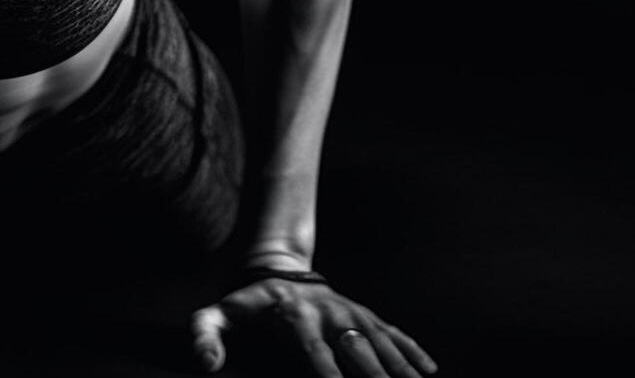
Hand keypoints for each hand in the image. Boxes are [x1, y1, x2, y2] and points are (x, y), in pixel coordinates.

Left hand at [189, 278, 436, 376]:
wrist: (273, 268)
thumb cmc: (244, 304)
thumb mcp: (217, 315)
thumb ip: (205, 336)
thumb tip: (207, 365)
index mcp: (295, 318)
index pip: (314, 351)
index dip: (328, 372)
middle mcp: (329, 314)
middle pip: (356, 349)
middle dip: (375, 374)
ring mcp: (350, 313)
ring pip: (380, 341)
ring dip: (400, 364)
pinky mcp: (364, 314)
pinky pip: (392, 332)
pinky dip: (411, 350)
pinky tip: (429, 369)